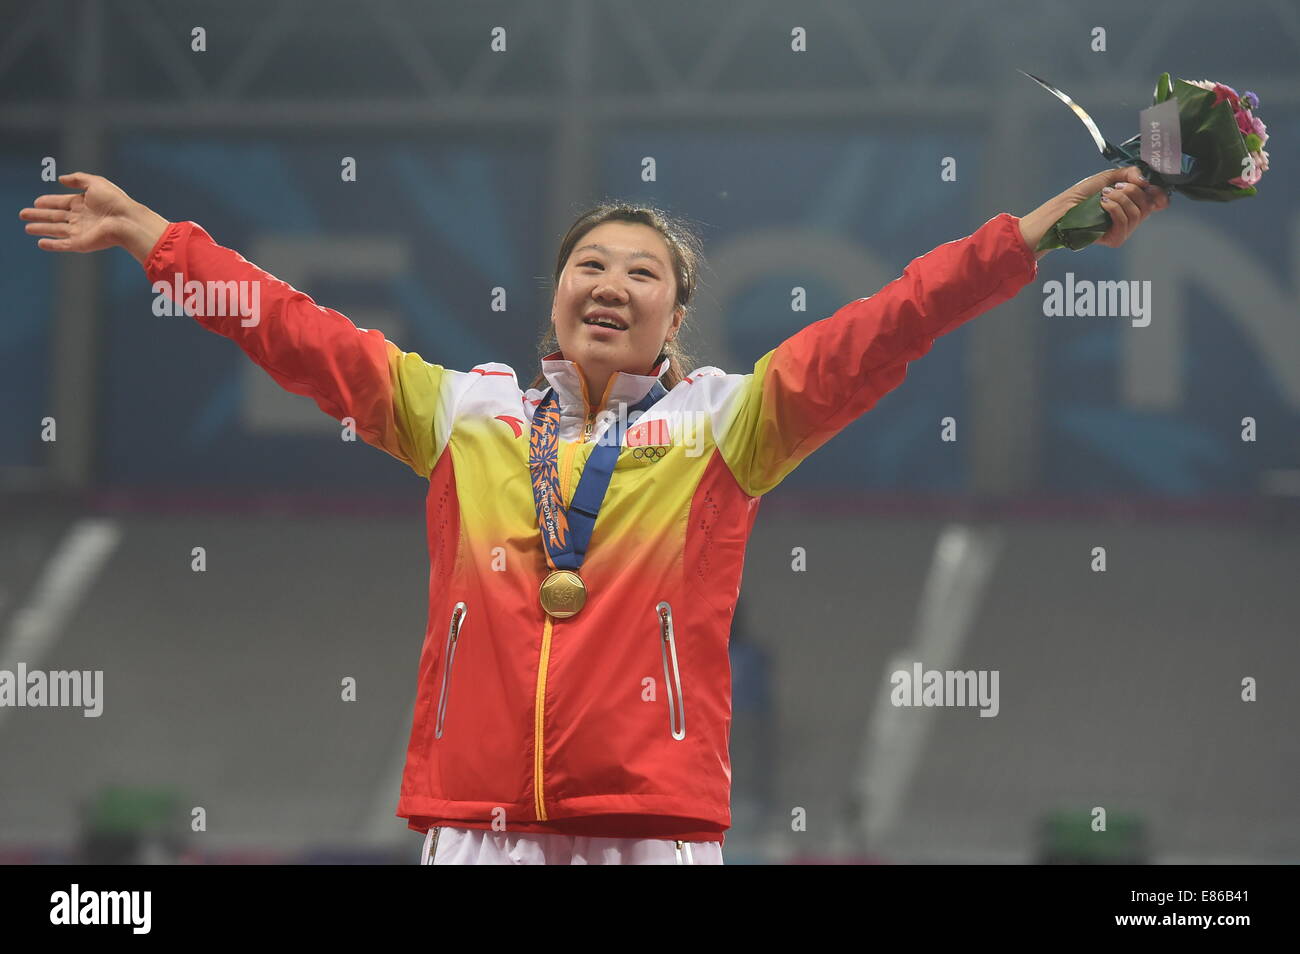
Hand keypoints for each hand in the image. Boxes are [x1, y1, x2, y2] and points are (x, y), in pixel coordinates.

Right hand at [18, 171, 168, 263]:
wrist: (126, 221)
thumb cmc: (115, 201)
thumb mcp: (96, 182)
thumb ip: (78, 179)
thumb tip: (60, 179)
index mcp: (84, 203)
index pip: (61, 202)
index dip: (49, 202)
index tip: (36, 202)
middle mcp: (80, 218)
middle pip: (55, 216)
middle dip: (39, 215)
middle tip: (23, 214)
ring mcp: (80, 232)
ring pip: (55, 230)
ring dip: (40, 229)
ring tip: (27, 228)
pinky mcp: (80, 244)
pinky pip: (62, 245)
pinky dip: (52, 245)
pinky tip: (40, 243)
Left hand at [1070, 165, 1170, 247]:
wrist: (1066, 206)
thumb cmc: (1085, 193)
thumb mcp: (1110, 176)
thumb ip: (1131, 173)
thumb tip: (1145, 181)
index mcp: (1134, 203)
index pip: (1159, 203)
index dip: (1159, 195)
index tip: (1149, 186)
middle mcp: (1132, 218)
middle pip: (1148, 205)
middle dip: (1132, 191)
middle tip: (1114, 187)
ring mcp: (1125, 230)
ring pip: (1136, 213)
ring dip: (1120, 199)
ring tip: (1104, 195)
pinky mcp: (1116, 239)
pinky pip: (1124, 221)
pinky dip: (1114, 208)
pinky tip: (1102, 204)